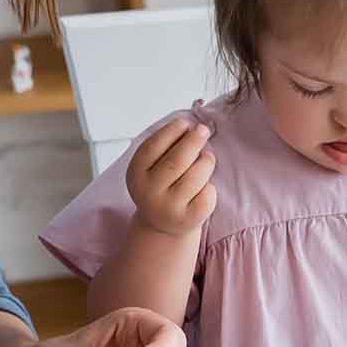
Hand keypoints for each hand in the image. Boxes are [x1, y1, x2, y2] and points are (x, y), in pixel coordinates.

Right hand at [125, 118, 216, 235]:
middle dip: (193, 141)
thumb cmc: (161, 185)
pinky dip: (210, 185)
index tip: (185, 123)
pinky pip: (208, 193)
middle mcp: (149, 192)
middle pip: (177, 160)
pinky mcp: (189, 219)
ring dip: (206, 160)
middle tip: (203, 130)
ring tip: (206, 157)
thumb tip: (192, 128)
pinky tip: (203, 187)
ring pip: (196, 175)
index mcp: (136, 174)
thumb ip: (165, 147)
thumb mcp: (152, 166)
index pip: (152, 147)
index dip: (171, 131)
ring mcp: (169, 208)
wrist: (162, 223)